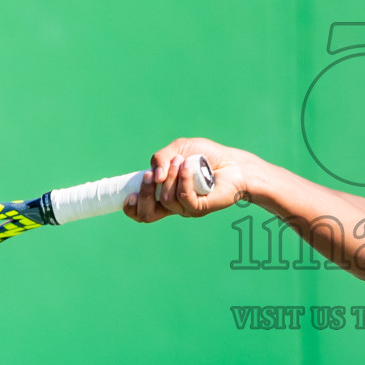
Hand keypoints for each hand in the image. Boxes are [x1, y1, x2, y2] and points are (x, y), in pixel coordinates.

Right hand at [124, 137, 249, 221]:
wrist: (233, 162)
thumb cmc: (206, 156)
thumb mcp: (178, 149)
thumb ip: (160, 158)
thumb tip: (155, 176)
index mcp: (164, 194)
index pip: (142, 211)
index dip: (130, 207)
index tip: (130, 193)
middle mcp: (174, 206)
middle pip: (148, 214)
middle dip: (145, 193)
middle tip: (152, 175)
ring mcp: (187, 209)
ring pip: (166, 199)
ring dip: (171, 176)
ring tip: (182, 161)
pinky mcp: (201, 208)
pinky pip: (184, 197)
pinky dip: (183, 178)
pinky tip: (189, 166)